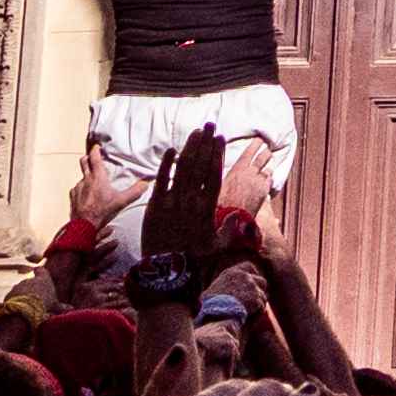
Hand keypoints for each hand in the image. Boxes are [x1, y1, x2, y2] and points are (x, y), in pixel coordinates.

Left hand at [138, 126, 224, 270]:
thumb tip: (240, 218)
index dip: (218, 154)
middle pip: (200, 165)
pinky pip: (162, 179)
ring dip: (190, 147)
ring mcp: (173, 201)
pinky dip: (166, 163)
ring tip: (196, 131)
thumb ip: (230, 230)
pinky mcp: (155, 204)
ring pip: (183, 168)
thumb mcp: (218, 245)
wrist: (166, 270)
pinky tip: (172, 149)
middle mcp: (191, 200)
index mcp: (207, 207)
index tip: (221, 138)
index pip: (214, 174)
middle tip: (209, 125)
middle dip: (206, 143)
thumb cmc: (193, 258)